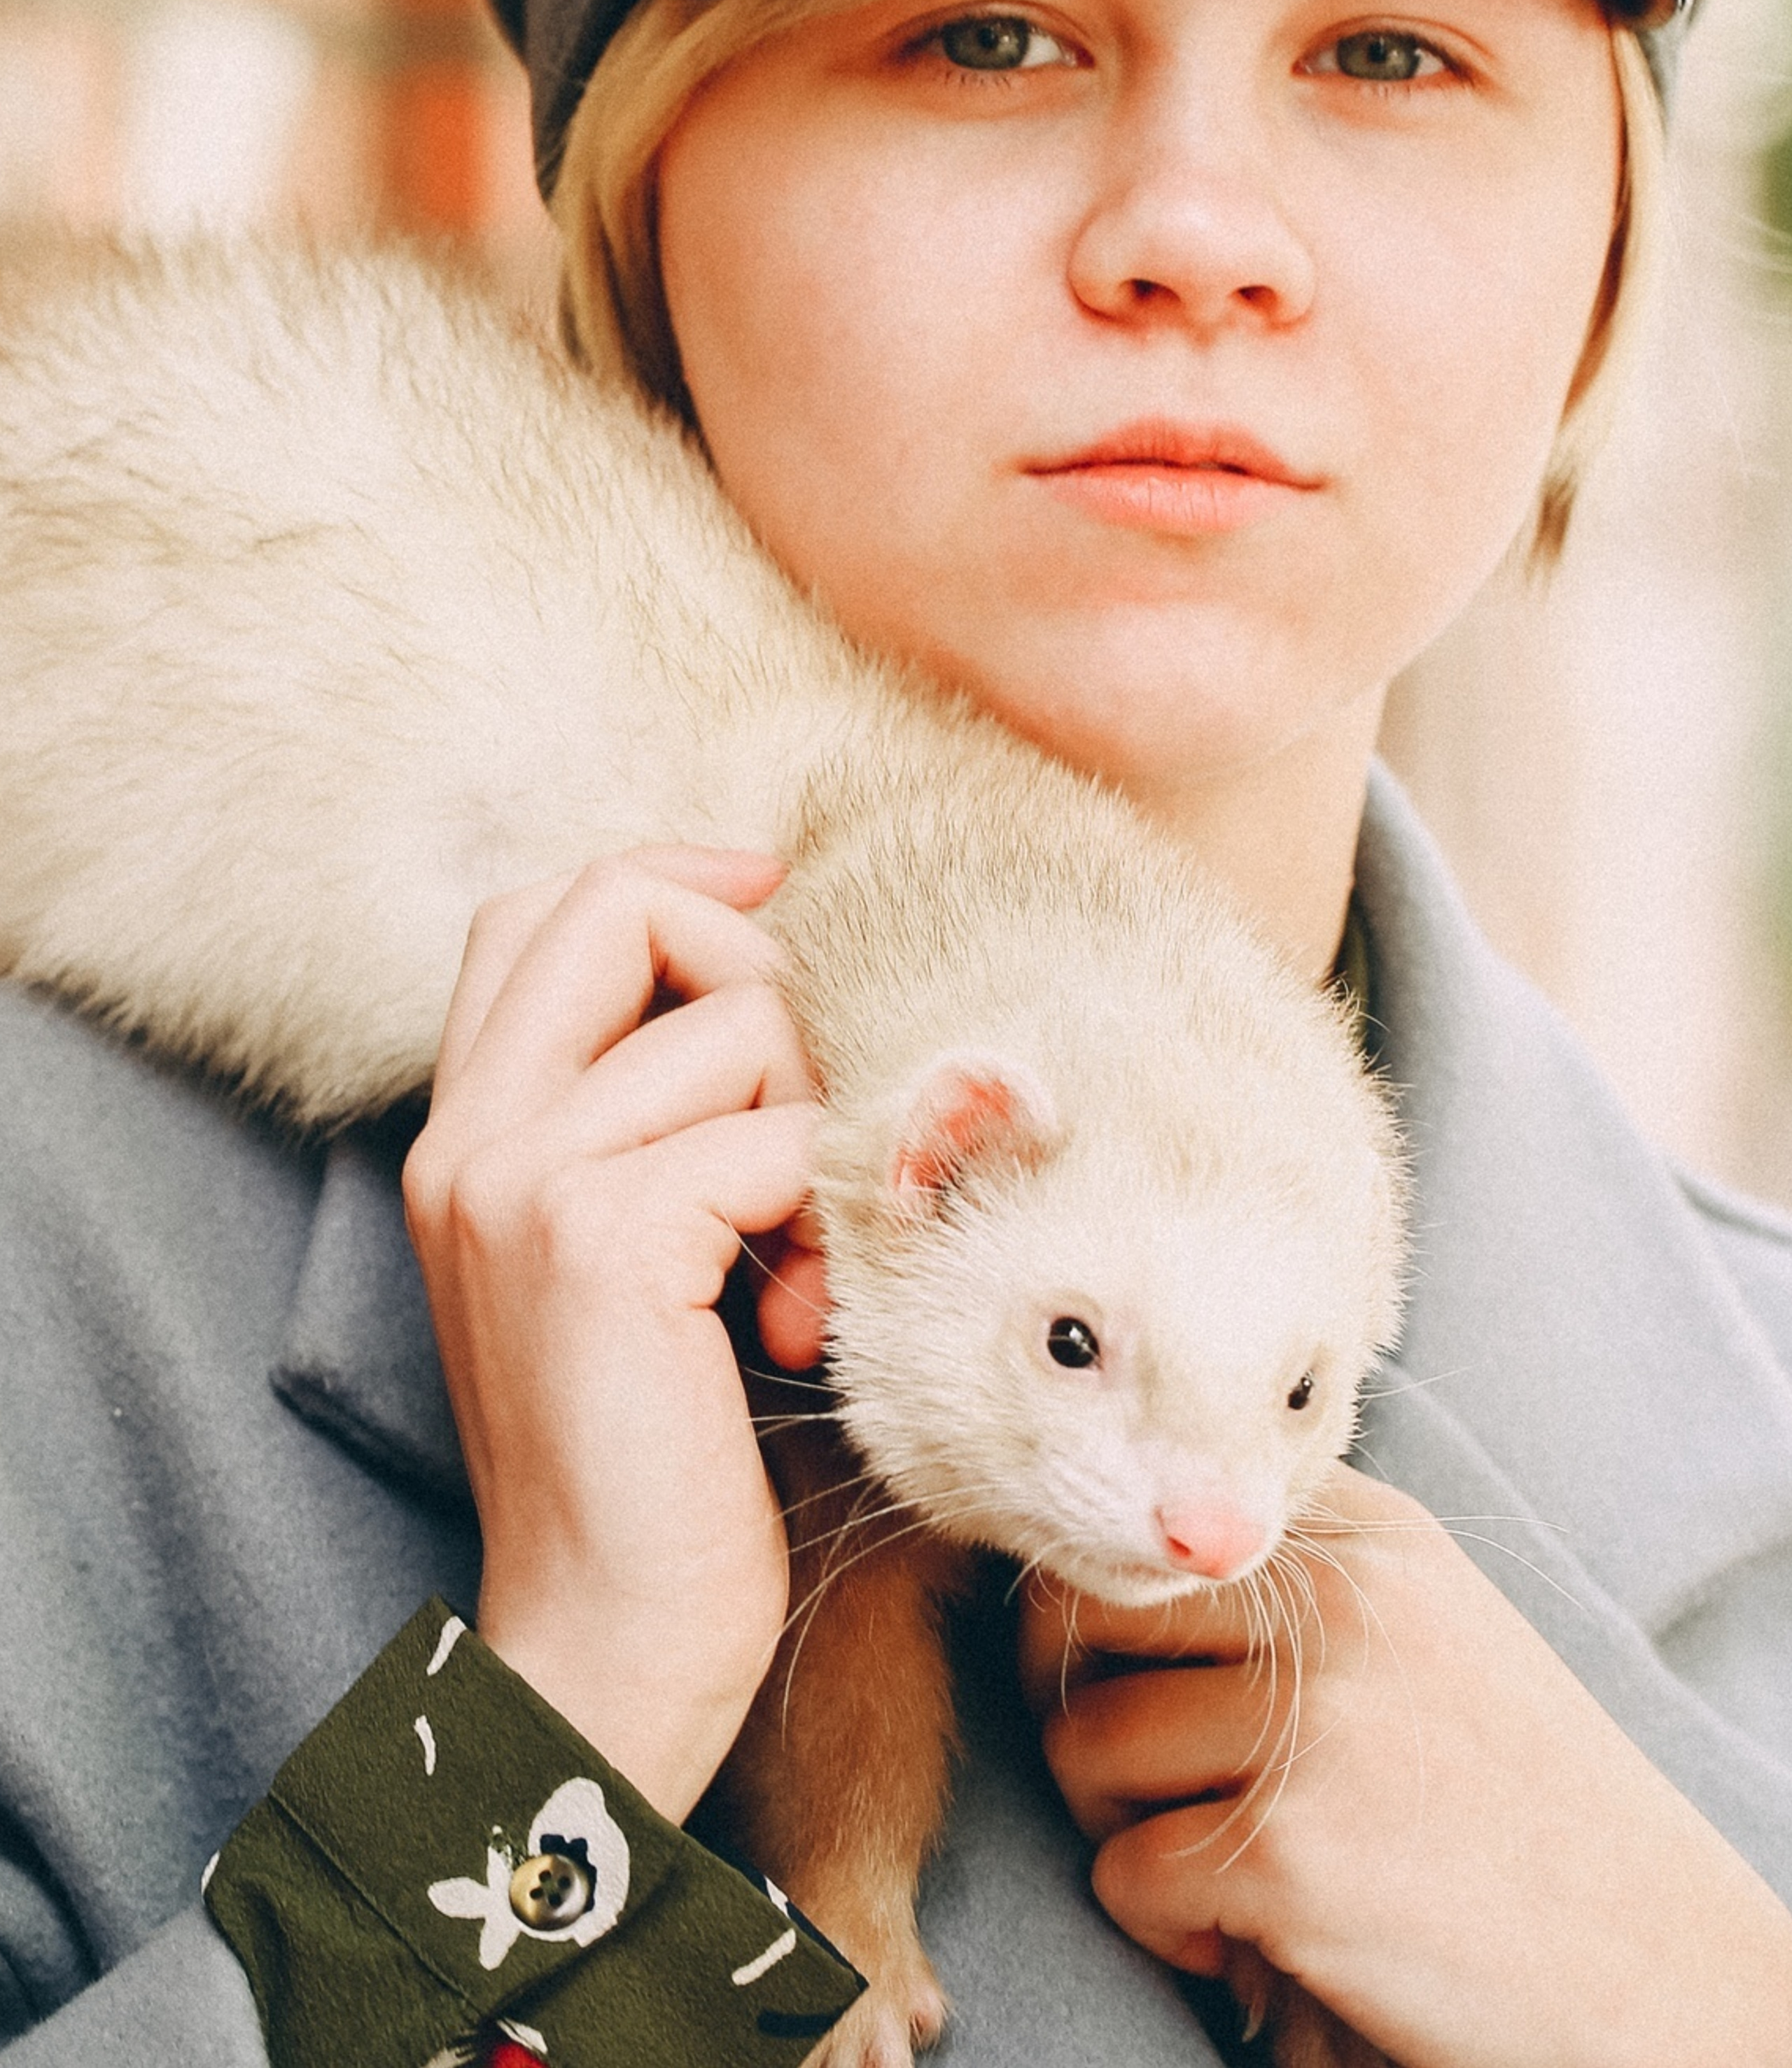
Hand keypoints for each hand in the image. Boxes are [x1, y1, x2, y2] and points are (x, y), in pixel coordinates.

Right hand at [404, 845, 825, 1822]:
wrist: (600, 1643)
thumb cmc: (645, 1461)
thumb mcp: (629, 1264)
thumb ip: (651, 1129)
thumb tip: (773, 1000)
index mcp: (465, 1134)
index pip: (545, 912)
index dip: (668, 886)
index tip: (770, 918)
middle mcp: (473, 1136)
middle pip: (619, 910)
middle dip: (760, 973)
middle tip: (810, 1117)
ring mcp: (522, 1179)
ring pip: (734, 1023)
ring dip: (813, 1127)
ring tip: (804, 1268)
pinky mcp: (601, 1238)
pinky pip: (772, 1138)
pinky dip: (823, 1214)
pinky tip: (807, 1322)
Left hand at [1021, 1464, 1791, 2067]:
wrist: (1659, 1967)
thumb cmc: (1523, 1808)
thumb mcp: (1431, 1632)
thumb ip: (1297, 1586)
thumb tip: (1103, 1582)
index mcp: (1368, 1538)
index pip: (1150, 1519)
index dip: (1098, 1604)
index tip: (1117, 1674)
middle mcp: (1336, 1606)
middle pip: (1082, 1610)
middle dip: (1075, 1703)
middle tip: (1136, 1783)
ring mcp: (1311, 1724)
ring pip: (1085, 1744)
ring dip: (1115, 1824)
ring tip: (1207, 1867)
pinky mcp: (1287, 1852)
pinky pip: (1124, 1873)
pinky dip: (1162, 1923)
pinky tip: (1247, 1941)